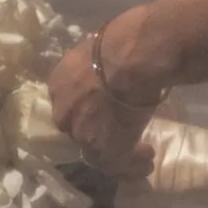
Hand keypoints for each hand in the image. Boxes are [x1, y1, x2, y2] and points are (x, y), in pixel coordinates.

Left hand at [47, 10, 167, 191]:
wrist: (135, 57)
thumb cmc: (125, 40)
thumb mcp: (102, 46)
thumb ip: (102, 63)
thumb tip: (116, 66)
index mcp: (60, 81)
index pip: (71, 103)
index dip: (90, 109)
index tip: (108, 109)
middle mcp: (63, 110)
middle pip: (79, 129)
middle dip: (101, 134)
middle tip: (124, 135)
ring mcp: (81, 132)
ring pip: (96, 151)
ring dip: (120, 154)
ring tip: (143, 155)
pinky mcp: (103, 149)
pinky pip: (116, 165)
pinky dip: (132, 166)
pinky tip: (147, 160)